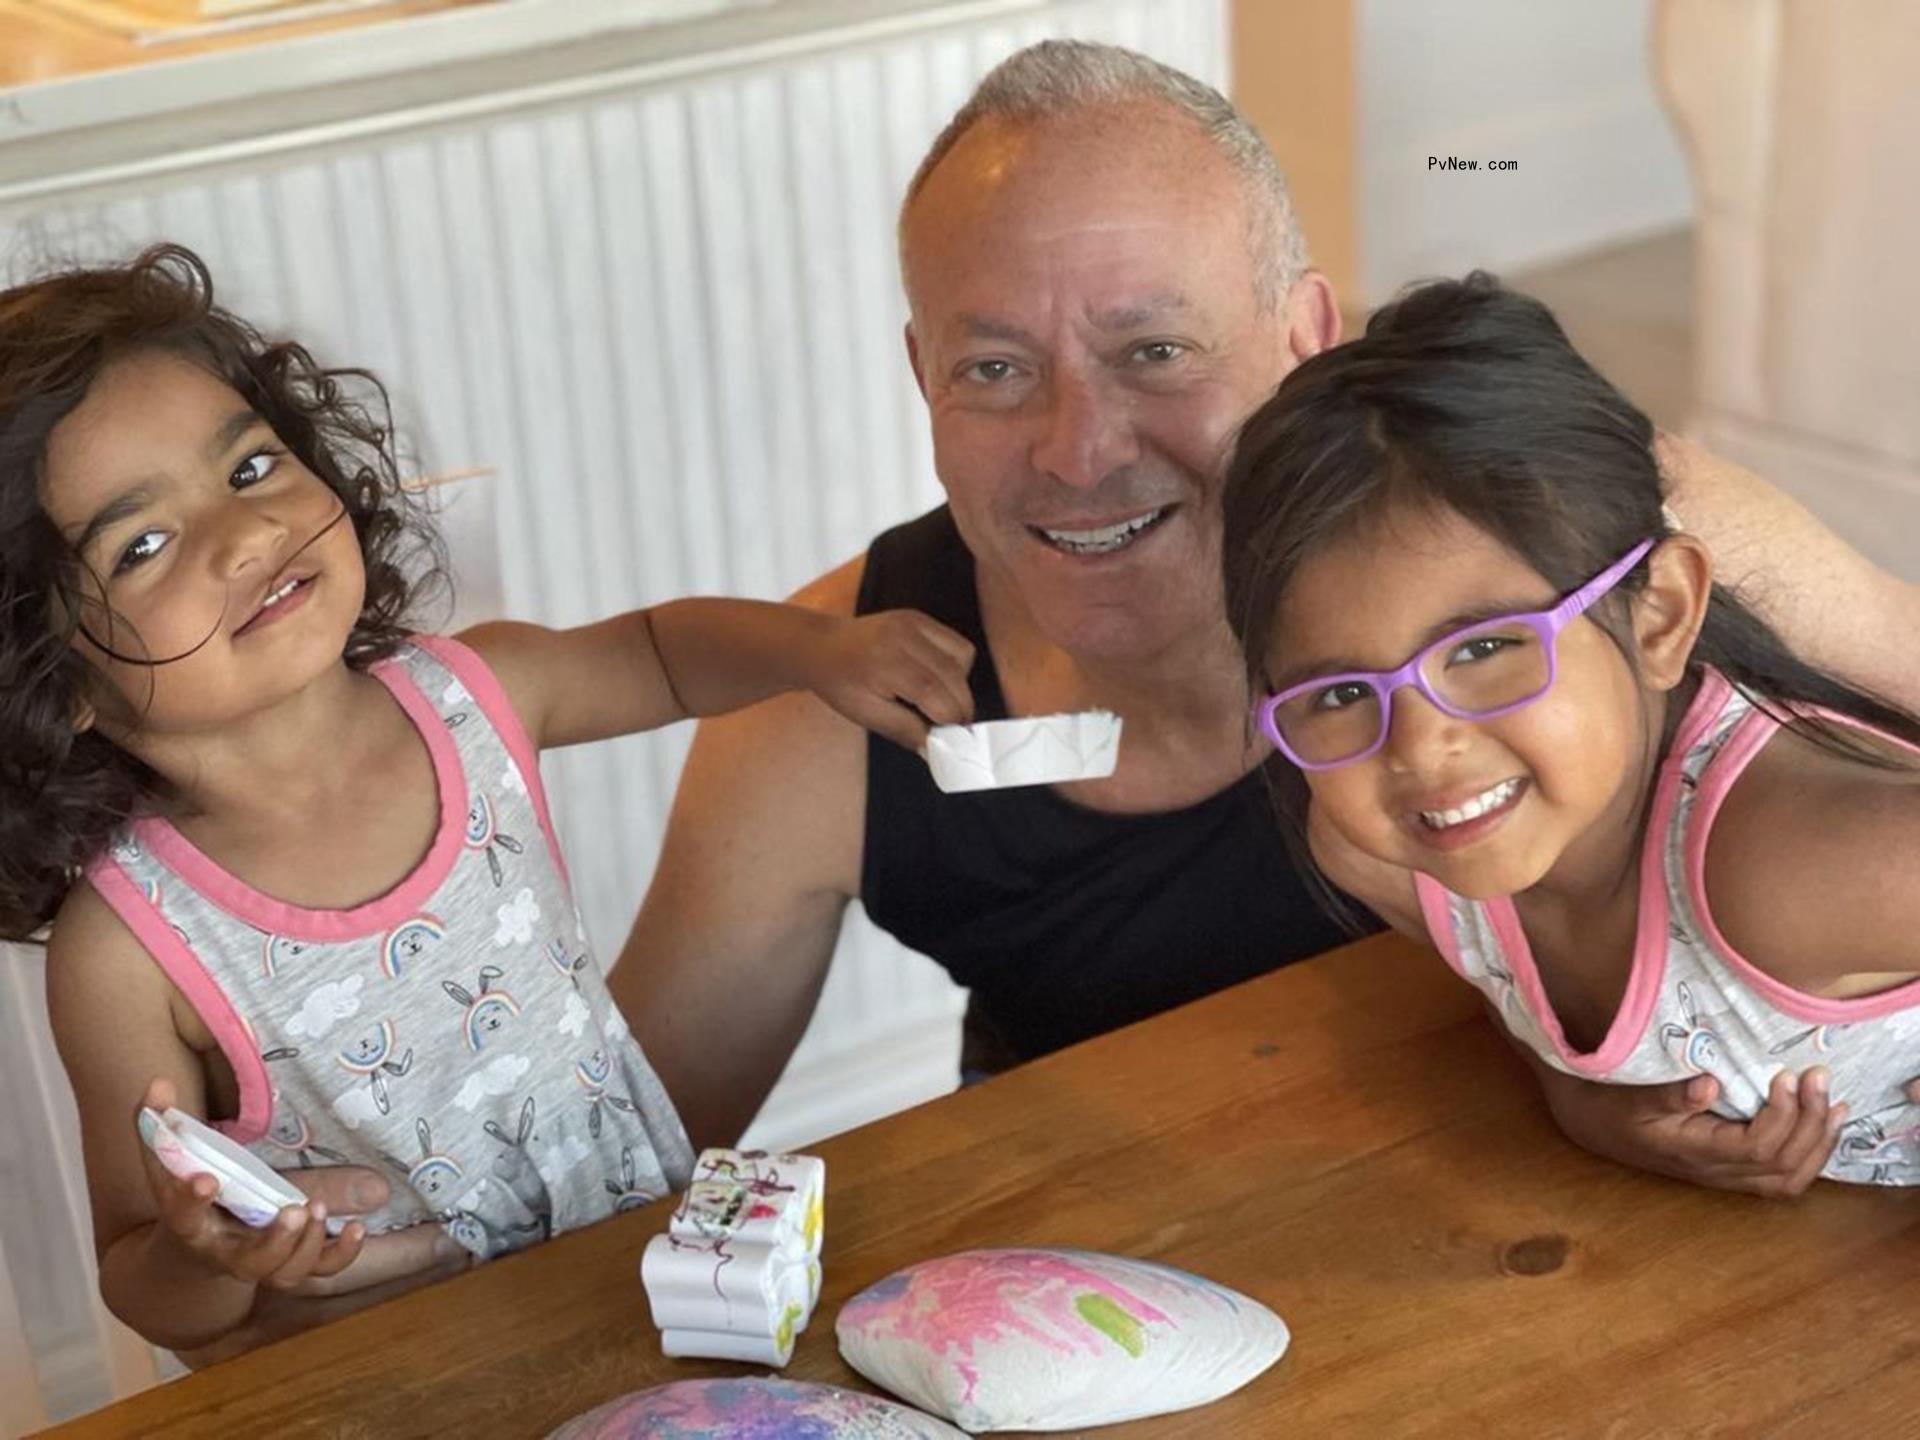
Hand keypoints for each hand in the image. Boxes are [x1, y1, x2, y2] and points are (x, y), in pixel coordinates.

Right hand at [134, 1077, 449, 1293]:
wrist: (193, 1248)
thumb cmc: (186, 1191)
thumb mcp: (173, 1159)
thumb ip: (161, 1121)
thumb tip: (158, 1081)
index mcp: (189, 1223)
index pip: (182, 1215)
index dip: (190, 1200)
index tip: (206, 1179)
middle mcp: (225, 1250)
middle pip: (246, 1263)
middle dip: (273, 1241)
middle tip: (294, 1209)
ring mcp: (259, 1261)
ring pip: (283, 1273)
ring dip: (306, 1244)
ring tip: (319, 1208)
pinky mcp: (288, 1261)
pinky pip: (318, 1271)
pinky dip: (340, 1254)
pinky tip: (358, 1226)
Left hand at [802, 609, 975, 750]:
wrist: (822, 647)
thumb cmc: (840, 683)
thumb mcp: (866, 715)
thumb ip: (905, 731)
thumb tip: (939, 750)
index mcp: (884, 661)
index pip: (933, 692)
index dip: (949, 720)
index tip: (953, 742)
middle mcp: (902, 634)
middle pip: (953, 675)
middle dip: (961, 708)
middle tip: (953, 730)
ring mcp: (914, 622)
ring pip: (962, 658)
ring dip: (960, 686)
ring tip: (938, 702)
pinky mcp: (921, 619)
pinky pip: (956, 646)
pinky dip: (956, 668)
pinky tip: (936, 681)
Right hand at [1558, 1066, 1845, 1197]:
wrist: (1592, 1126)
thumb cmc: (1611, 1107)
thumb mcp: (1632, 1096)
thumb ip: (1670, 1095)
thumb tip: (1710, 1084)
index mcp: (1694, 1154)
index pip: (1757, 1148)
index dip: (1782, 1116)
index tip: (1786, 1075)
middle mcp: (1715, 1173)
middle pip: (1782, 1166)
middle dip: (1810, 1124)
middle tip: (1819, 1078)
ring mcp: (1725, 1177)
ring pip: (1788, 1179)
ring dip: (1818, 1144)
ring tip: (1834, 1105)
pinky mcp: (1730, 1171)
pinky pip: (1782, 1177)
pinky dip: (1810, 1154)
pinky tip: (1820, 1126)